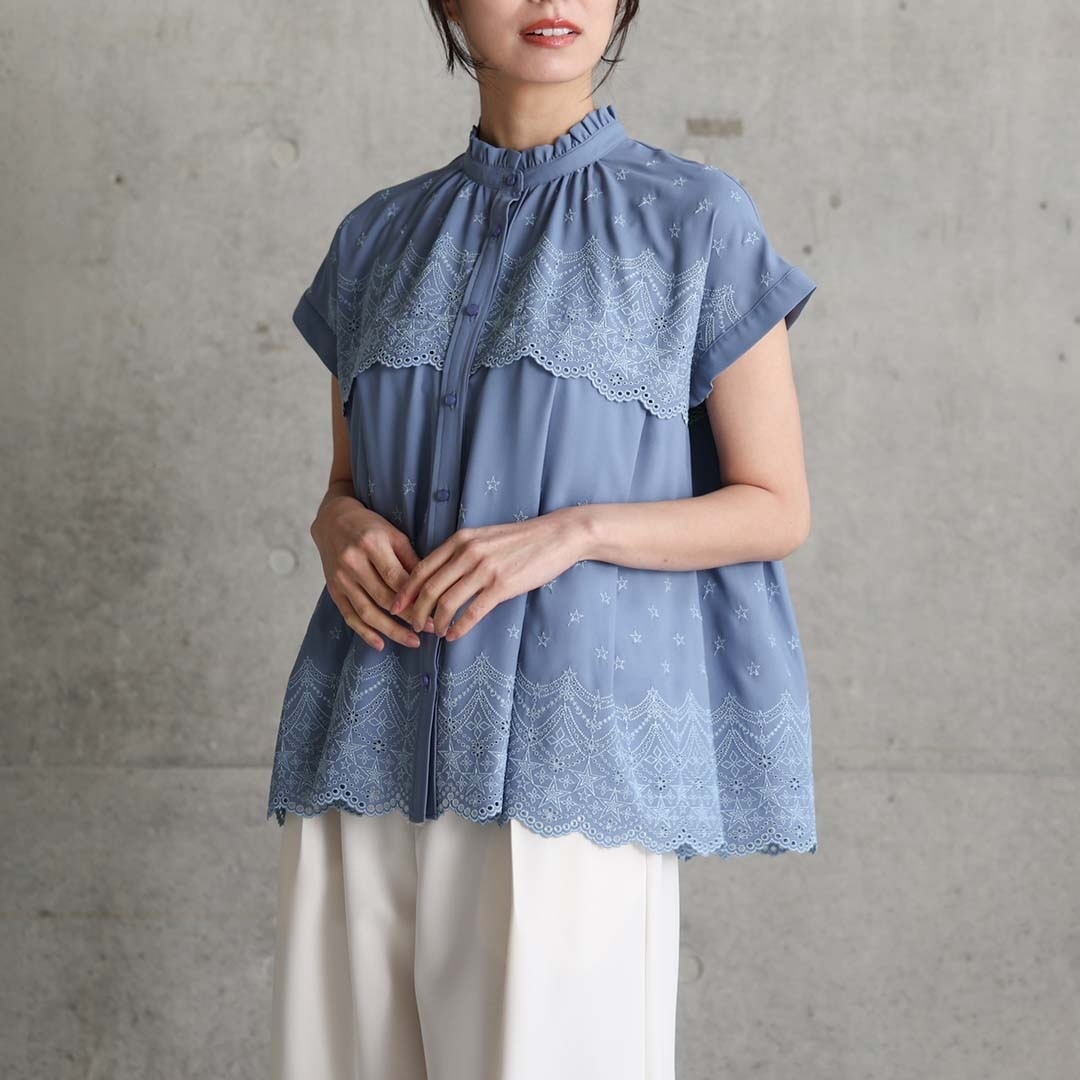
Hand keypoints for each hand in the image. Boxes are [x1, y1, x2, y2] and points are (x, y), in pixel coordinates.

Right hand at [311, 495, 435, 650]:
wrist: (333, 521)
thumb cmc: (370, 527)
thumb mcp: (394, 534)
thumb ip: (410, 560)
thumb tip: (431, 588)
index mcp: (372, 544)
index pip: (397, 579)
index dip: (416, 598)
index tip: (435, 611)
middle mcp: (353, 562)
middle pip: (384, 598)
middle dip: (409, 617)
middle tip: (430, 628)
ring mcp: (341, 578)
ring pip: (367, 612)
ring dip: (391, 631)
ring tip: (412, 641)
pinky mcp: (334, 590)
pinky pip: (350, 616)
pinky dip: (365, 633)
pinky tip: (381, 644)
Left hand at [388, 508, 587, 640]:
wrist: (556, 536)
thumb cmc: (521, 539)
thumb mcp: (484, 538)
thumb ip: (462, 552)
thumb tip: (440, 576)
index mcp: (460, 540)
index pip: (422, 569)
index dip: (406, 591)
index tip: (397, 607)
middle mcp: (467, 553)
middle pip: (429, 589)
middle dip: (416, 612)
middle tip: (414, 626)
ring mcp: (484, 570)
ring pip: (447, 603)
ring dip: (436, 623)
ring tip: (436, 632)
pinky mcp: (502, 586)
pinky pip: (472, 612)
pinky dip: (459, 628)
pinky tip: (454, 635)